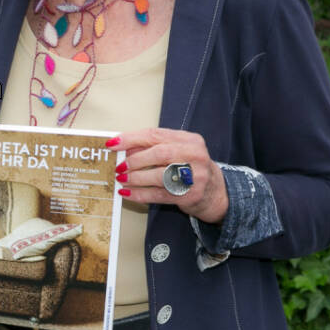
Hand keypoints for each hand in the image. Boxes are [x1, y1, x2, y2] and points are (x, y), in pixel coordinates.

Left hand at [110, 128, 228, 223]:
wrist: (217, 193)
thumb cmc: (190, 168)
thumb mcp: (177, 151)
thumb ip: (153, 147)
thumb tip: (123, 148)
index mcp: (189, 139)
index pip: (155, 135)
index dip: (131, 139)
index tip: (113, 144)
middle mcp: (195, 155)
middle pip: (159, 153)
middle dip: (134, 160)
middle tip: (119, 166)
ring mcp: (195, 176)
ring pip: (159, 175)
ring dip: (135, 178)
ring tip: (121, 179)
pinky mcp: (191, 195)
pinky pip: (159, 195)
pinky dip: (140, 194)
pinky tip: (127, 193)